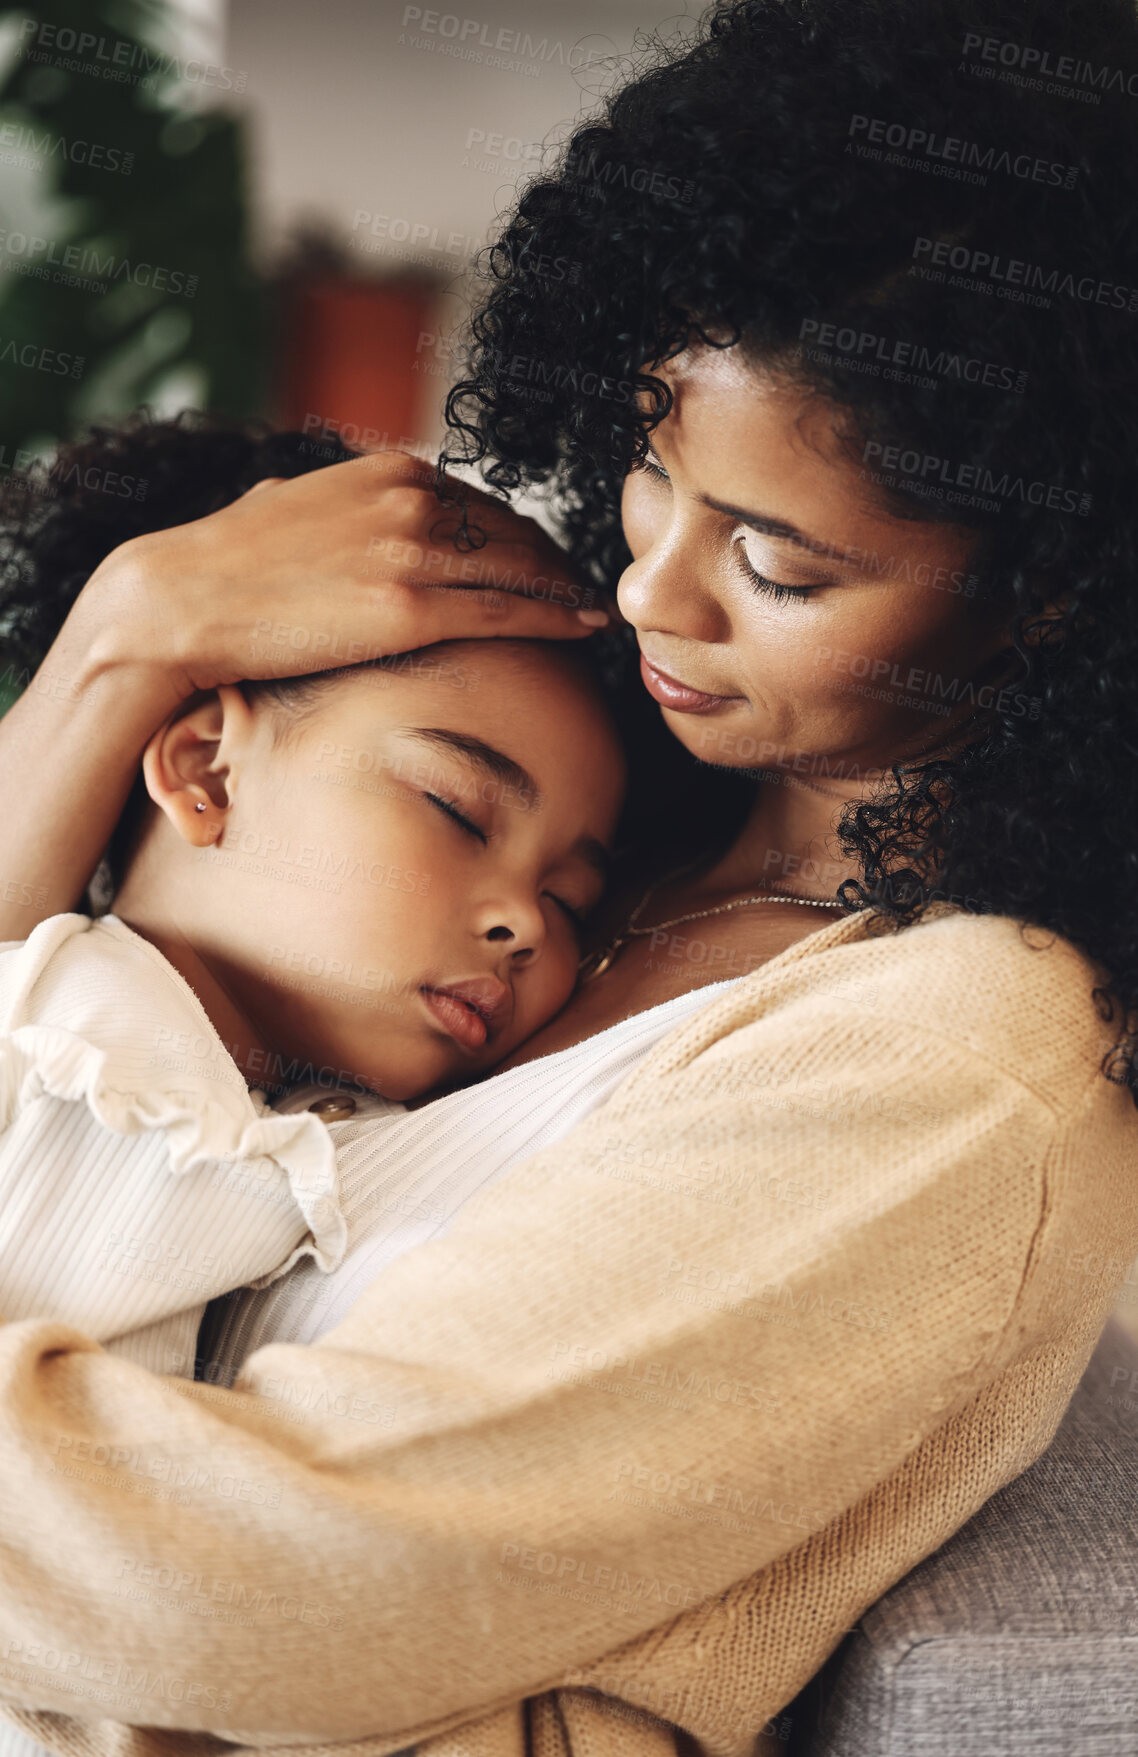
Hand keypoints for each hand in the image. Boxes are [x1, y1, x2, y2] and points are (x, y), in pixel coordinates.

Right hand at [81, 450, 610, 709]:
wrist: (184, 598)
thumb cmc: (228, 560)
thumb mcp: (293, 503)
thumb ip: (337, 502)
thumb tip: (339, 507)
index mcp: (388, 469)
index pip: (480, 501)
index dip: (521, 533)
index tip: (543, 556)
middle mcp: (410, 500)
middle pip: (513, 531)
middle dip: (554, 561)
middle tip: (582, 586)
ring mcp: (412, 552)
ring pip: (520, 568)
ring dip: (566, 589)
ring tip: (594, 609)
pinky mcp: (409, 609)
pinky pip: (505, 610)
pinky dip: (555, 616)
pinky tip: (584, 625)